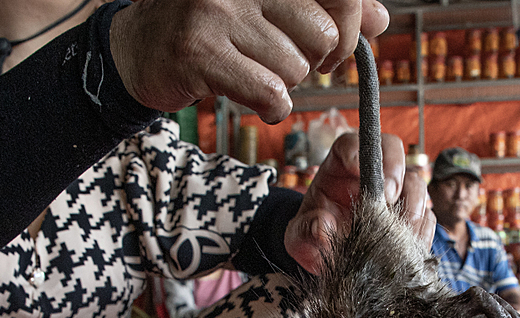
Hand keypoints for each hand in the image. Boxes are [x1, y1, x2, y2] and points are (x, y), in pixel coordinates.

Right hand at [110, 0, 388, 123]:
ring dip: (283, 84)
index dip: (348, 26)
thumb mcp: (272, 7)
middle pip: (322, 35)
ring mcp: (218, 10)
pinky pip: (269, 93)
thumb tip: (380, 18)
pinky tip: (253, 97)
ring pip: (295, 69)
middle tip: (289, 64)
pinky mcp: (200, 51)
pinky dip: (270, 106)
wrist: (139, 47)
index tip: (332, 45)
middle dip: (316, 62)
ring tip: (254, 72)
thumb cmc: (215, 24)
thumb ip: (327, 8)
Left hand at [285, 132, 435, 274]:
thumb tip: (322, 228)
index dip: (358, 150)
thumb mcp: (298, 236)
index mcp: (340, 166)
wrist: (328, 255)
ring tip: (402, 229)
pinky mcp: (411, 217)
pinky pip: (426, 217)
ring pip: (416, 183)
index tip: (360, 169)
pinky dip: (422, 230)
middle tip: (389, 198)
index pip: (351, 143)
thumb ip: (305, 230)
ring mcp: (396, 194)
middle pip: (393, 151)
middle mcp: (371, 173)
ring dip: (414, 204)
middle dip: (395, 171)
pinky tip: (409, 246)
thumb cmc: (310, 236)